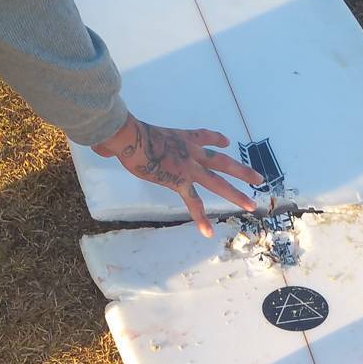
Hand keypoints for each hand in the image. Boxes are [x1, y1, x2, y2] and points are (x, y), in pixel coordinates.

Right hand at [92, 113, 264, 236]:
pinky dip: (200, 218)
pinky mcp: (179, 182)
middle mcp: (191, 152)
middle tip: (260, 179)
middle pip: (222, 162)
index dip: (217, 141)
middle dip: (242, 171)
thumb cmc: (126, 132)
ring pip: (218, 183)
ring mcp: (188, 168)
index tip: (227, 143)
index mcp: (183, 137)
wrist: (130, 137)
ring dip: (236, 195)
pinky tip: (209, 232)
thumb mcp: (132, 131)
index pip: (205, 137)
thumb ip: (125, 138)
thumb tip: (102, 146)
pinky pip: (193, 203)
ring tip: (251, 205)